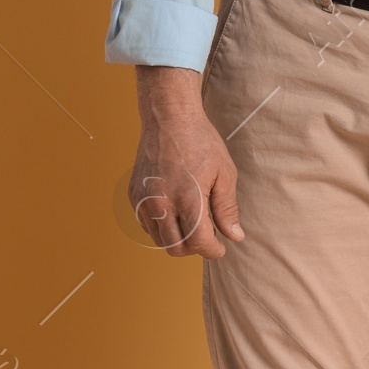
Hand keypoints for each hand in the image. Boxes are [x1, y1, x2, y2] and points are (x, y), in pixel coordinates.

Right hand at [129, 66, 243, 258]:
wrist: (169, 117)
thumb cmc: (200, 142)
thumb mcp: (224, 173)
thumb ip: (227, 209)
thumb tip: (234, 236)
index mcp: (188, 198)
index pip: (199, 243)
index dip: (213, 251)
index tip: (220, 248)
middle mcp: (162, 203)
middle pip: (177, 248)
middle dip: (195, 248)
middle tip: (207, 236)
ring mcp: (144, 200)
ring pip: (159, 241)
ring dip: (177, 239)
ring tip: (192, 222)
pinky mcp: (134, 195)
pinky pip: (146, 225)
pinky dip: (161, 227)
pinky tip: (175, 212)